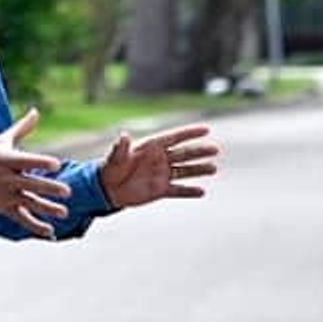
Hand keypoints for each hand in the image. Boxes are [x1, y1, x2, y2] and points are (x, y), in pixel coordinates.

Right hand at [0, 109, 70, 239]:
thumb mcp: (1, 141)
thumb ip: (22, 128)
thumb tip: (36, 111)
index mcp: (7, 160)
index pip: (26, 161)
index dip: (41, 162)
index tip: (56, 164)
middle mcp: (7, 178)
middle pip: (31, 184)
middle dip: (48, 188)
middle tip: (67, 191)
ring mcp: (6, 194)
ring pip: (29, 203)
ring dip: (46, 209)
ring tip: (64, 212)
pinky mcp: (4, 208)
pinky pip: (21, 218)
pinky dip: (35, 226)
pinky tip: (50, 231)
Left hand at [98, 123, 219, 209]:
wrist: (107, 189)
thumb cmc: (109, 169)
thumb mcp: (115, 157)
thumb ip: (121, 147)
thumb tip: (123, 135)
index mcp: (151, 147)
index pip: (174, 138)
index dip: (190, 133)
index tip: (206, 130)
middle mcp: (160, 159)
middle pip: (184, 154)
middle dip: (200, 152)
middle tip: (215, 150)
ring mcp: (162, 174)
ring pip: (185, 171)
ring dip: (199, 170)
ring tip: (213, 169)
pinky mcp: (161, 190)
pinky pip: (178, 190)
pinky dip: (189, 192)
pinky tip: (201, 192)